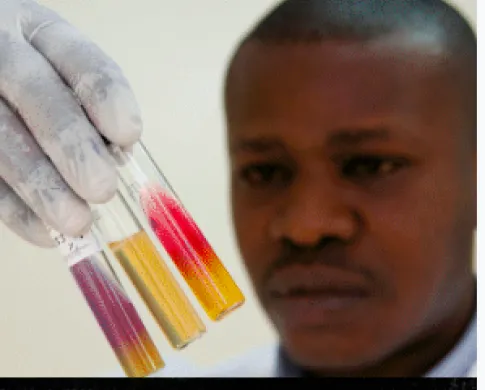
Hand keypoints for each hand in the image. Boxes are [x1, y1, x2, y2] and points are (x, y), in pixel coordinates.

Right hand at [0, 0, 141, 246]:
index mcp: (39, 31)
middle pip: (37, 94)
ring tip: (77, 221)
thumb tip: (119, 155)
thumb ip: (90, 105)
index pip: (79, 59)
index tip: (128, 135)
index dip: (106, 97)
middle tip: (102, 188)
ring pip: (3, 140)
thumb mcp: (62, 71)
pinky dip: (14, 210)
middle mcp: (1, 52)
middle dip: (73, 146)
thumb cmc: (38, 77)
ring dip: (43, 187)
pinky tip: (43, 230)